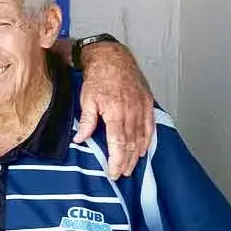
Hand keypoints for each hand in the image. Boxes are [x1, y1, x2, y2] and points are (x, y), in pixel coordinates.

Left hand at [72, 42, 153, 179]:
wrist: (112, 57)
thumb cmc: (98, 77)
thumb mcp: (86, 99)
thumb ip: (87, 121)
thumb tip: (80, 139)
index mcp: (116, 112)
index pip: (119, 143)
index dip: (117, 161)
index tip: (113, 172)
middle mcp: (132, 112)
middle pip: (132, 144)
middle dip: (126, 162)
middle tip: (120, 174)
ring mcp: (142, 108)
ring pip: (142, 138)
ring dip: (137, 155)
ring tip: (130, 167)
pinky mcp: (147, 104)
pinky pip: (150, 127)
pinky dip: (147, 141)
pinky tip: (143, 150)